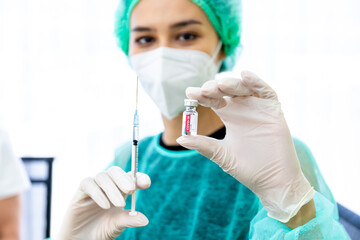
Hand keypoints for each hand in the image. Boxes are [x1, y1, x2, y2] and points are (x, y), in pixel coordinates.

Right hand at [57, 166, 150, 239]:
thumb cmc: (101, 231)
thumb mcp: (117, 226)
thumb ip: (129, 220)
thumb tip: (145, 220)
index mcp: (120, 190)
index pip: (130, 177)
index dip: (138, 177)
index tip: (146, 183)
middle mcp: (107, 185)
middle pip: (115, 171)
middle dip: (124, 179)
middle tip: (131, 190)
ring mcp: (94, 187)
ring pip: (102, 176)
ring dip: (112, 189)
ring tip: (119, 205)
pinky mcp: (80, 192)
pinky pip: (88, 183)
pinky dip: (98, 193)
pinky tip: (105, 205)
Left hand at [177, 71, 314, 222]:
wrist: (273, 181)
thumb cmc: (248, 169)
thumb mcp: (222, 155)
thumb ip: (203, 145)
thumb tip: (180, 138)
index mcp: (229, 117)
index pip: (213, 100)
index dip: (202, 95)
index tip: (189, 93)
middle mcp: (242, 109)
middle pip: (226, 90)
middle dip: (214, 88)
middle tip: (204, 91)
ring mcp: (258, 108)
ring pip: (243, 88)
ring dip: (232, 83)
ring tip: (220, 85)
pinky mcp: (273, 110)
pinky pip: (265, 91)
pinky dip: (256, 82)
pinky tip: (245, 75)